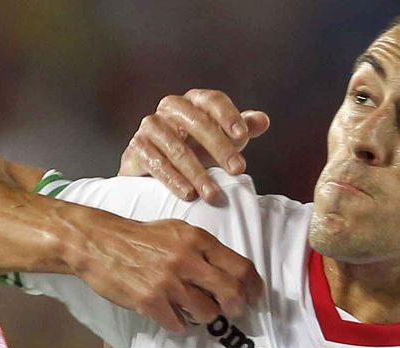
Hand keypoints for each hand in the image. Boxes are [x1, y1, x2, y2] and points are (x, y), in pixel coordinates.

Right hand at [68, 213, 262, 331]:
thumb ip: (203, 250)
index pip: (240, 267)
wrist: (98, 243)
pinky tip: (169, 314)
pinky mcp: (150, 302)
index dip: (253, 287)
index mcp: (197, 240)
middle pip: (230, 294)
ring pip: (207, 314)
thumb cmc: (139, 238)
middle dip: (236, 308)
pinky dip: (178, 324)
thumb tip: (232, 273)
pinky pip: (179, 325)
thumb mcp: (176, 231)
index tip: (254, 297)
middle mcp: (187, 260)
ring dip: (204, 316)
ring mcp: (169, 283)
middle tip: (232, 312)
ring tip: (192, 310)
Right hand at [120, 89, 270, 203]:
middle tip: (238, 170)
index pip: (213, 101)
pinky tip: (188, 194)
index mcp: (193, 101)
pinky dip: (173, 180)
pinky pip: (156, 163)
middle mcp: (169, 107)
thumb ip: (240, 130)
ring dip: (198, 173)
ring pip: (178, 148)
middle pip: (198, 122)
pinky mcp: (136, 147)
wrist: (152, 166)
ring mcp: (150, 126)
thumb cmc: (193, 149)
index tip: (243, 136)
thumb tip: (263, 121)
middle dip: (220, 148)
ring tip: (214, 194)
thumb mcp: (220, 140)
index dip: (228, 116)